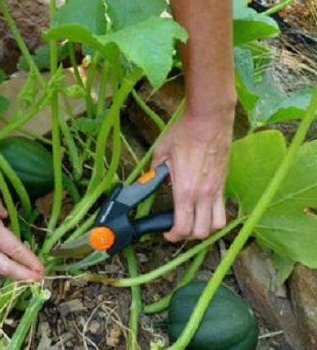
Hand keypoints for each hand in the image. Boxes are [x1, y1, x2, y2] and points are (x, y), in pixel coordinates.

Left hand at [153, 106, 233, 241]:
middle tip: (177, 228)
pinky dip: (215, 215)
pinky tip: (204, 207)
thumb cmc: (185, 133)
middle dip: (188, 236)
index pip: (183, 227)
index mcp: (185, 191)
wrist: (209, 119)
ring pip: (218, 225)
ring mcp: (217, 189)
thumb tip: (154, 182)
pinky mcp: (224, 182)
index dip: (173, 236)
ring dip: (205, 228)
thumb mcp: (161, 153)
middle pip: (202, 232)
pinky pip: (223, 208)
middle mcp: (204, 195)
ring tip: (194, 221)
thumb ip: (156, 173)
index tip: (166, 233)